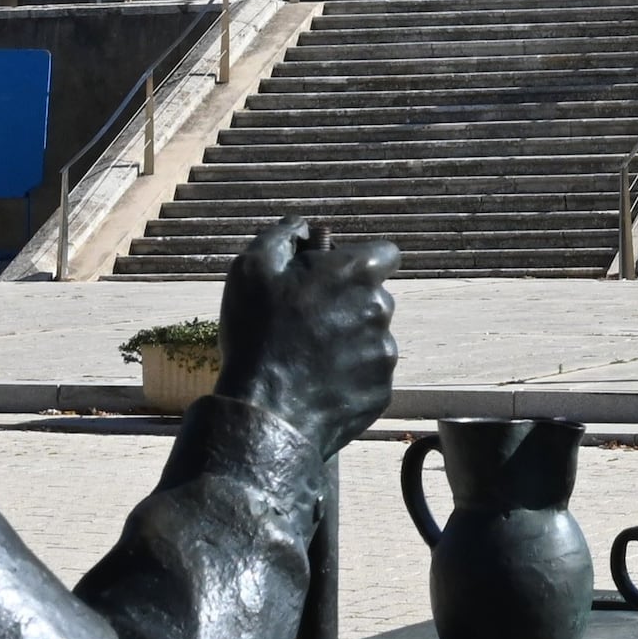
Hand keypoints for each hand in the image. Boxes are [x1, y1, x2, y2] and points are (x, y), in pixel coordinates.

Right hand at [214, 219, 397, 452]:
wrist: (264, 412)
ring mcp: (385, 353)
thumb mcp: (252, 267)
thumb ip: (283, 235)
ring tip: (307, 357)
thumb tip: (303, 226)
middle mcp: (381, 308)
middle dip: (347, 304)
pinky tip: (316, 383)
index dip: (358, 261)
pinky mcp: (381, 390)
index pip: (385, 253)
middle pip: (374, 297)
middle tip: (307, 321)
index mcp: (357, 273)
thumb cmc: (256, 334)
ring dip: (348, 341)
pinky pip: (368, 375)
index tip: (333, 277)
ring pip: (372, 337)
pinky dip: (348, 376)